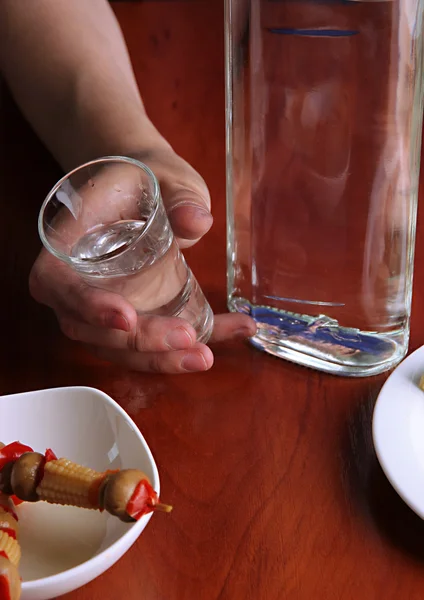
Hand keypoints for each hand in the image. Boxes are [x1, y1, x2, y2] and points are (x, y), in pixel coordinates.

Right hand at [29, 146, 256, 372]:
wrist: (148, 191)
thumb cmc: (144, 180)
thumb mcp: (163, 176)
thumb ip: (179, 196)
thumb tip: (196, 220)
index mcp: (68, 242)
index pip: (56, 283)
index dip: (85, 306)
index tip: (125, 318)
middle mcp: (79, 283)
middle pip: (91, 329)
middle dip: (140, 343)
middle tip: (187, 339)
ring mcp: (105, 306)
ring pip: (120, 348)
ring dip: (161, 359)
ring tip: (206, 356)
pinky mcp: (135, 317)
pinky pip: (154, 342)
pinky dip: (192, 344)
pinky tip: (234, 329)